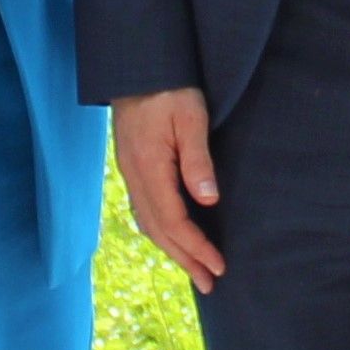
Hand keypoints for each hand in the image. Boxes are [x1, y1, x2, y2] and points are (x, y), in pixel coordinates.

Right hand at [112, 86, 225, 286]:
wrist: (137, 66)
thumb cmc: (169, 87)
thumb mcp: (190, 118)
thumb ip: (197, 160)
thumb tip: (207, 201)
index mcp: (149, 167)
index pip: (173, 221)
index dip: (196, 247)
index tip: (219, 265)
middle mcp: (135, 176)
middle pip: (159, 231)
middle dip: (185, 260)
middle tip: (210, 283)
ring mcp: (130, 172)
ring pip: (149, 223)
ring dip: (172, 250)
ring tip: (195, 269)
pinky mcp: (132, 166)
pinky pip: (144, 209)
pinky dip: (161, 231)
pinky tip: (173, 237)